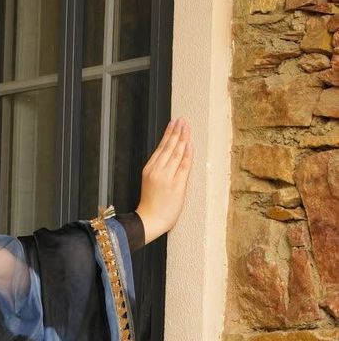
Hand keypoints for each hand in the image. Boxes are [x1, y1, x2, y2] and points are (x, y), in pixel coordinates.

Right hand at [135, 117, 192, 243]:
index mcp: (149, 169)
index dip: (168, 134)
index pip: (161, 147)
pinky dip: (188, 153)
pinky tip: (190, 144)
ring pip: (176, 153)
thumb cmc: (151, 205)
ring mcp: (167, 177)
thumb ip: (158, 170)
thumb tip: (169, 157)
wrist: (150, 221)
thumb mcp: (150, 183)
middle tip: (182, 119)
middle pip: (169, 147)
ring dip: (183, 138)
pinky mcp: (177, 185)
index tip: (174, 123)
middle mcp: (157, 171)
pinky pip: (184, 165)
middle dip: (176, 131)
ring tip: (187, 126)